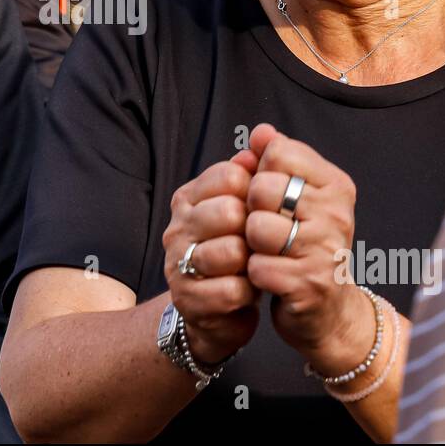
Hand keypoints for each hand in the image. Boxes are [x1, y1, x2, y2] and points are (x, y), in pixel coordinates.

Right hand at [162, 151, 261, 365]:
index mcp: (189, 198)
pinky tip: (248, 291)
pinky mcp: (189, 300)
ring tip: (253, 266)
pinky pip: (232, 289)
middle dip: (254, 228)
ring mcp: (178, 263)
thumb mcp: (242, 208)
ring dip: (252, 261)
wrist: (216, 311)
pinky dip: (249, 292)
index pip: (229, 176)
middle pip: (229, 211)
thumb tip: (267, 134)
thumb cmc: (234, 252)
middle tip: (261, 242)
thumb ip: (252, 173)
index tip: (263, 210)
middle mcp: (177, 227)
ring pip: (231, 251)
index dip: (255, 192)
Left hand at [243, 124, 374, 373]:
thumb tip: (260, 132)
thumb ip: (279, 161)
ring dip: (251, 243)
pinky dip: (254, 273)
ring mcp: (325, 250)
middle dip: (251, 209)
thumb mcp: (299, 199)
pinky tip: (268, 277)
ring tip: (266, 252)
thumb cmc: (306, 248)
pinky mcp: (308, 284)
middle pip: (263, 187)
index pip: (279, 153)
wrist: (329, 311)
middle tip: (264, 228)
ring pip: (257, 227)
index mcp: (336, 186)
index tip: (270, 195)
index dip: (260, 172)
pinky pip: (257, 266)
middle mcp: (336, 214)